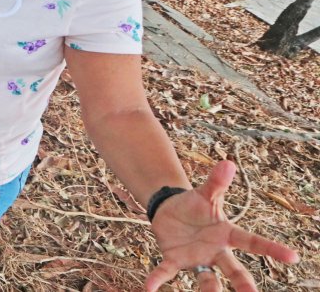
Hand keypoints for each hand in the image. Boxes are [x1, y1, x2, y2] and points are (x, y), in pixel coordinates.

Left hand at [146, 161, 298, 290]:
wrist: (170, 211)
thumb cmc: (194, 205)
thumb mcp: (205, 194)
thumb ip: (216, 182)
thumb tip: (228, 164)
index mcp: (227, 234)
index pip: (253, 242)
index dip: (272, 249)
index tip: (294, 257)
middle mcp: (216, 252)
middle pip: (234, 269)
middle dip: (243, 283)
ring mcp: (196, 259)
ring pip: (207, 278)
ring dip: (209, 289)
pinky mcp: (175, 260)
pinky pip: (167, 271)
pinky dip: (158, 279)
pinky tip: (149, 287)